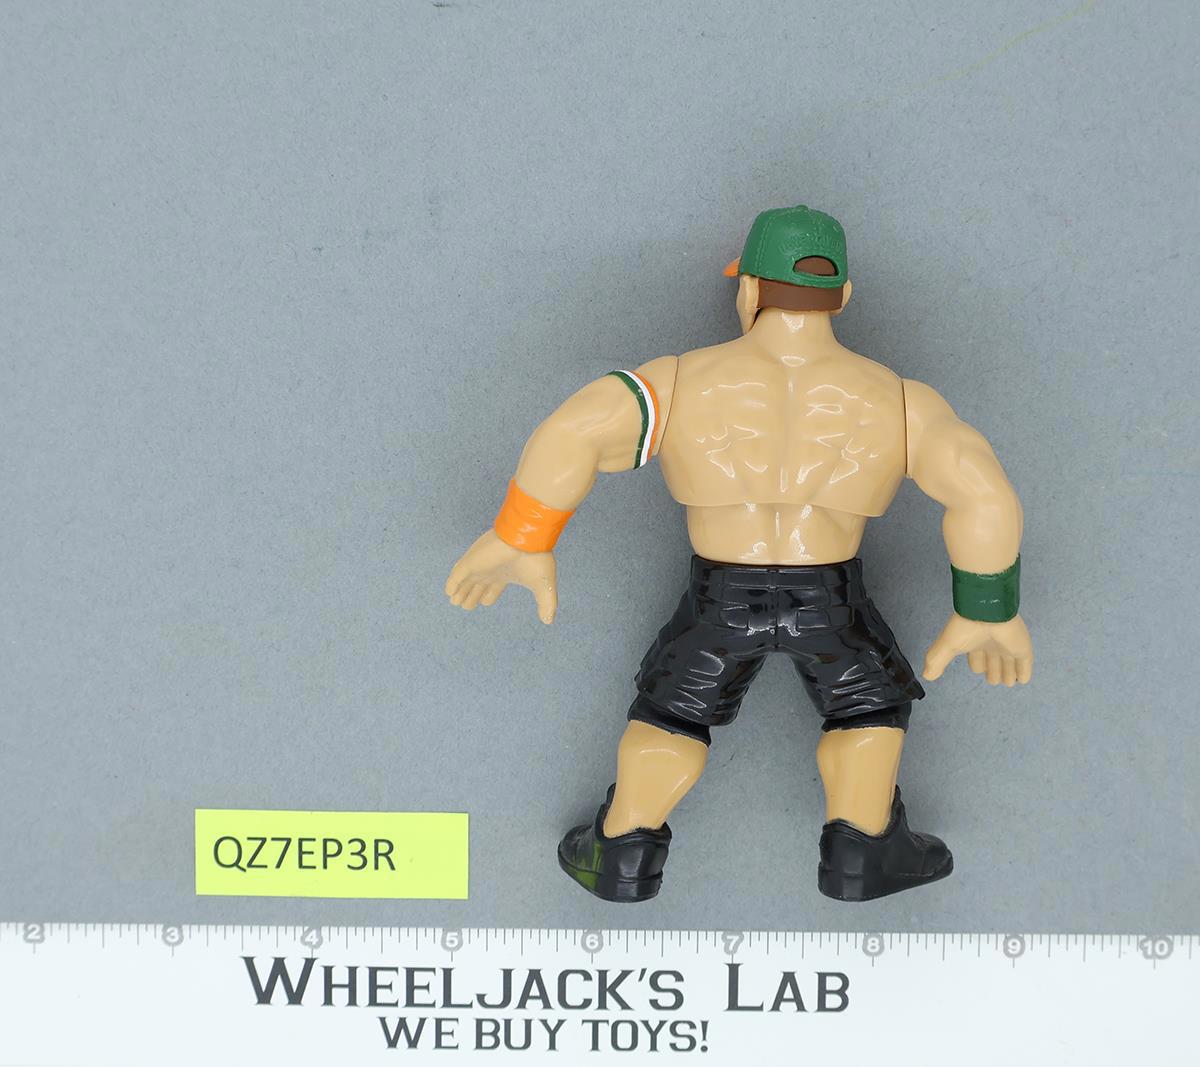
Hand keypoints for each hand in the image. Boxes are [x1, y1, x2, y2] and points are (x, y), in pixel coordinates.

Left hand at [444, 530, 558, 623]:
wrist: (528, 539)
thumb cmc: (536, 559)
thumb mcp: (544, 586)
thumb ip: (546, 604)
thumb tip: (548, 621)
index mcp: (505, 575)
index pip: (493, 588)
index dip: (488, 596)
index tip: (484, 602)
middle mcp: (491, 571)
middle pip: (478, 586)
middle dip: (471, 596)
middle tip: (465, 606)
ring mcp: (479, 566)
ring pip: (465, 582)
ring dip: (460, 592)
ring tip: (454, 602)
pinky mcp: (471, 562)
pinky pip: (456, 575)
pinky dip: (452, 584)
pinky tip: (449, 593)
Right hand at [922, 613, 1032, 686]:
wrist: (987, 610)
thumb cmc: (966, 628)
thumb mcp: (947, 646)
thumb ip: (936, 660)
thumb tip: (926, 676)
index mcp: (975, 644)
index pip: (977, 659)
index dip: (977, 666)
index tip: (978, 670)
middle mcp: (992, 645)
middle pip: (993, 663)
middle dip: (993, 672)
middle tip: (993, 679)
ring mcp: (1008, 647)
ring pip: (1009, 665)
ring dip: (1008, 675)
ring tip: (1008, 681)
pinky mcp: (1022, 648)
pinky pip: (1025, 664)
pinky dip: (1023, 673)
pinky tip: (1022, 680)